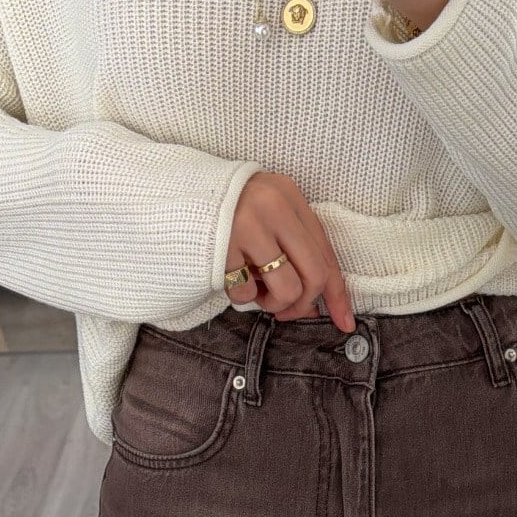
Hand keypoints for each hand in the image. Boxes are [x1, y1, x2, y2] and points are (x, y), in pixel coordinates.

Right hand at [225, 170, 355, 328]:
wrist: (172, 193)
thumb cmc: (226, 211)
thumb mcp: (267, 213)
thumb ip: (293, 247)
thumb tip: (314, 303)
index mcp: (289, 196)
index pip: (326, 253)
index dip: (338, 294)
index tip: (344, 322)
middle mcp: (274, 206)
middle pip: (314, 275)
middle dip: (303, 304)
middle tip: (285, 311)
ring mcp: (246, 224)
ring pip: (287, 289)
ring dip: (273, 304)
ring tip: (255, 291)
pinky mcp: (221, 246)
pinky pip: (246, 293)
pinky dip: (242, 297)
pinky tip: (230, 278)